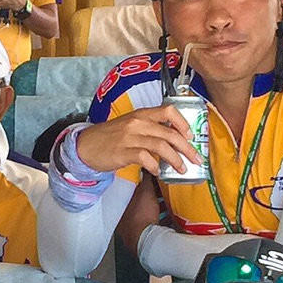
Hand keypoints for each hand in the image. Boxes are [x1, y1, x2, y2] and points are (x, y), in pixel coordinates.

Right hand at [72, 108, 198, 177]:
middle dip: (187, 148)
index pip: (168, 111)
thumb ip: (150, 128)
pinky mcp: (123, 152)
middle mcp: (137, 123)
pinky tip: (159, 171)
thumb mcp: (131, 125)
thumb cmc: (110, 137)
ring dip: (175, 159)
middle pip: (169, 133)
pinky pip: (145, 158)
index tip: (190, 136)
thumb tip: (173, 140)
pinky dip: (155, 165)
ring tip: (182, 169)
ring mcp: (130, 137)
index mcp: (141, 114)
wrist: (85, 146)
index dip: (183, 123)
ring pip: (161, 146)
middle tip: (196, 159)